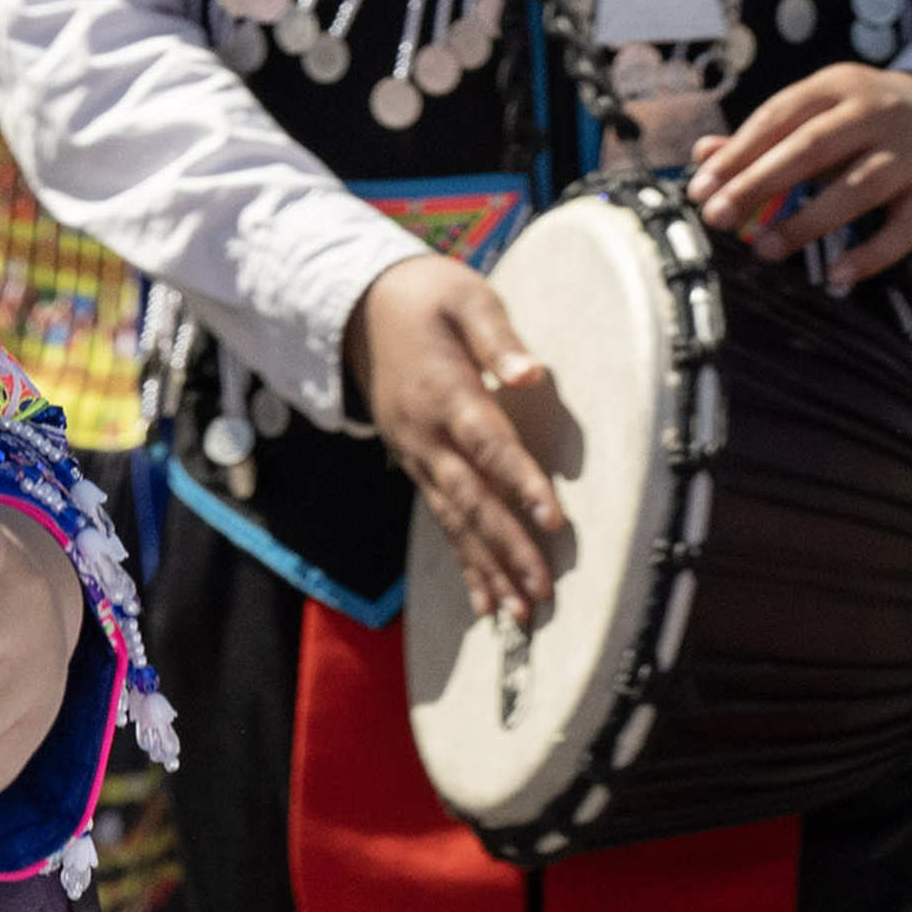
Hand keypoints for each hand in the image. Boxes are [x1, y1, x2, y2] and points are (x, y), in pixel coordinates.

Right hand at [349, 252, 564, 628]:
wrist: (359, 309)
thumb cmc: (426, 296)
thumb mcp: (464, 296)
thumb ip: (497, 335)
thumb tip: (533, 374)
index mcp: (444, 391)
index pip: (488, 444)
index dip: (520, 482)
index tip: (553, 519)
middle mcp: (426, 434)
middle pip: (471, 499)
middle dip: (507, 549)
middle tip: (540, 593)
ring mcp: (416, 455)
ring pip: (455, 522)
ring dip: (488, 570)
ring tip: (518, 615)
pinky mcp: (415, 466)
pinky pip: (442, 521)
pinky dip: (463, 564)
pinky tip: (484, 603)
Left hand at [686, 64, 911, 278]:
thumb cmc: (867, 117)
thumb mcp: (820, 110)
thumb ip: (763, 135)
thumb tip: (702, 157)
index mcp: (836, 87)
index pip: (778, 117)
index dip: (737, 153)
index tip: (699, 189)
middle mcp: (874, 113)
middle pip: (811, 148)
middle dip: (759, 183)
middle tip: (716, 217)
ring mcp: (909, 153)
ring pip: (856, 188)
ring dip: (805, 221)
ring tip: (762, 250)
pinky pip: (904, 229)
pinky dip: (870, 254)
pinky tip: (835, 276)